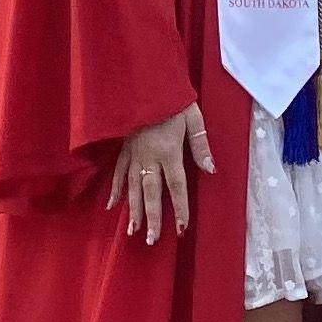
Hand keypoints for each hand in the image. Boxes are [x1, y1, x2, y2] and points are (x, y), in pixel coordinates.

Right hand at [109, 103, 212, 242]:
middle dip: (152, 218)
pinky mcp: (123, 148)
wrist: (143, 81)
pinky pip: (118, 172)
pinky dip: (114, 190)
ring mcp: (134, 154)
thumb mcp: (192, 117)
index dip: (179, 209)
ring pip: (133, 188)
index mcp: (169, 151)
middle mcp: (149, 157)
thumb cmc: (171, 98)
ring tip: (132, 231)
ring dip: (133, 210)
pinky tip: (111, 205)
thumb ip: (200, 144)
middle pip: (151, 193)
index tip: (181, 229)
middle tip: (151, 240)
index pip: (176, 187)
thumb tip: (211, 169)